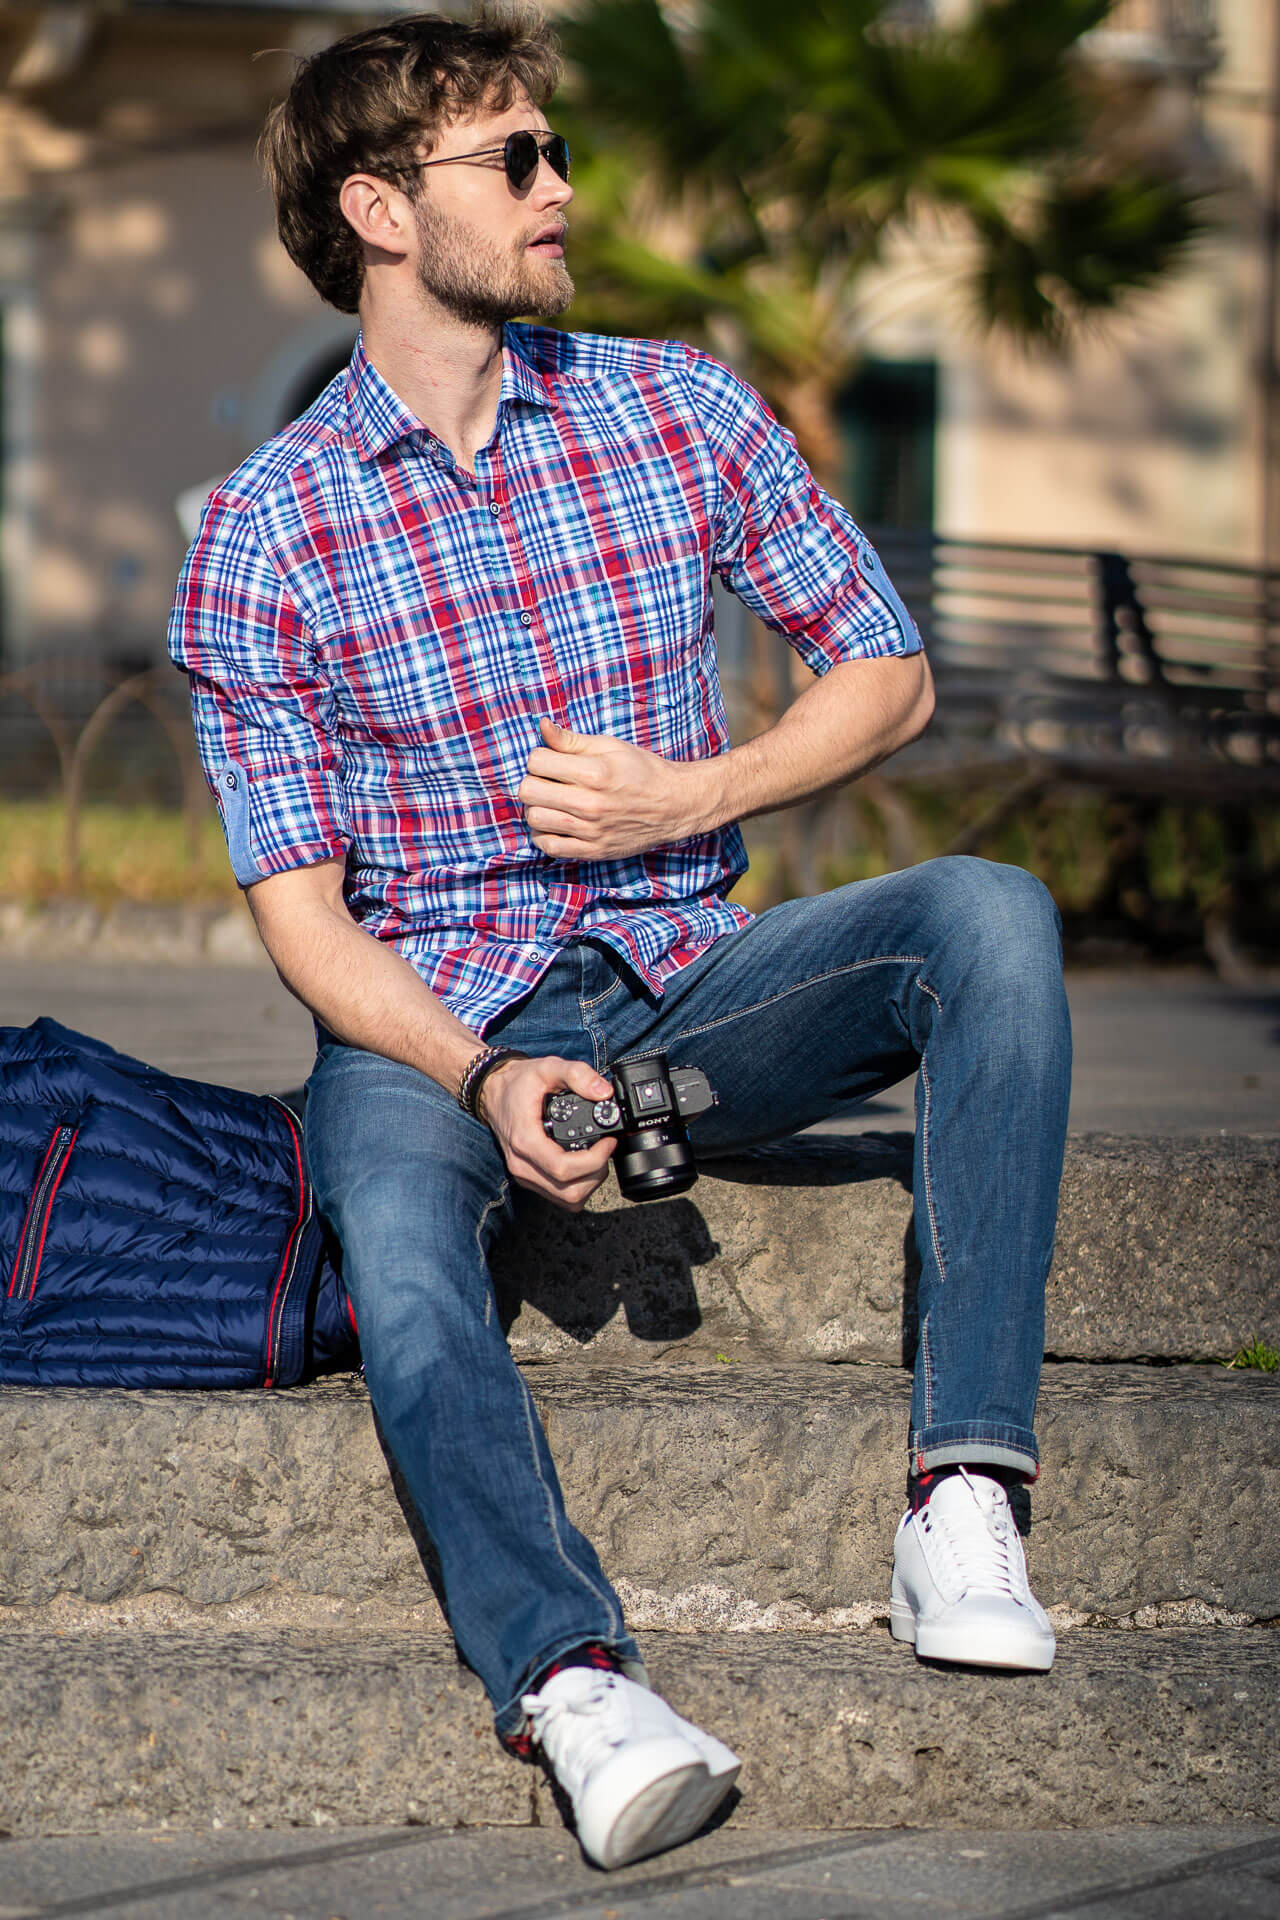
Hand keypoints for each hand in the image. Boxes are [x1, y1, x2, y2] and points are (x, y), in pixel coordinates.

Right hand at [478, 1053, 616, 1210]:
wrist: (492, 1091)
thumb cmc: (518, 1083)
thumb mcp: (547, 1067)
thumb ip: (577, 1074)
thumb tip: (604, 1092)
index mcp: (525, 1141)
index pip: (563, 1169)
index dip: (594, 1160)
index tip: (608, 1141)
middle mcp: (522, 1165)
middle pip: (569, 1192)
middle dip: (596, 1173)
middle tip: (605, 1149)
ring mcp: (524, 1176)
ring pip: (567, 1200)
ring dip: (590, 1182)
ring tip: (597, 1156)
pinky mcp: (529, 1179)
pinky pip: (560, 1196)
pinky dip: (579, 1186)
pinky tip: (584, 1164)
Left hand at [517, 718, 712, 859]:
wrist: (675, 805)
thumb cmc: (643, 771)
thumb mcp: (611, 747)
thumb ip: (572, 740)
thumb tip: (541, 726)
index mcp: (594, 772)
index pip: (536, 761)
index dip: (539, 757)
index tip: (551, 761)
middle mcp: (590, 803)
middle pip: (528, 791)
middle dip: (533, 781)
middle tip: (548, 781)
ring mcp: (591, 830)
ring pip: (534, 819)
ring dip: (536, 808)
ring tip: (551, 802)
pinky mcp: (593, 851)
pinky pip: (549, 847)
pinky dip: (543, 835)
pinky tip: (555, 824)